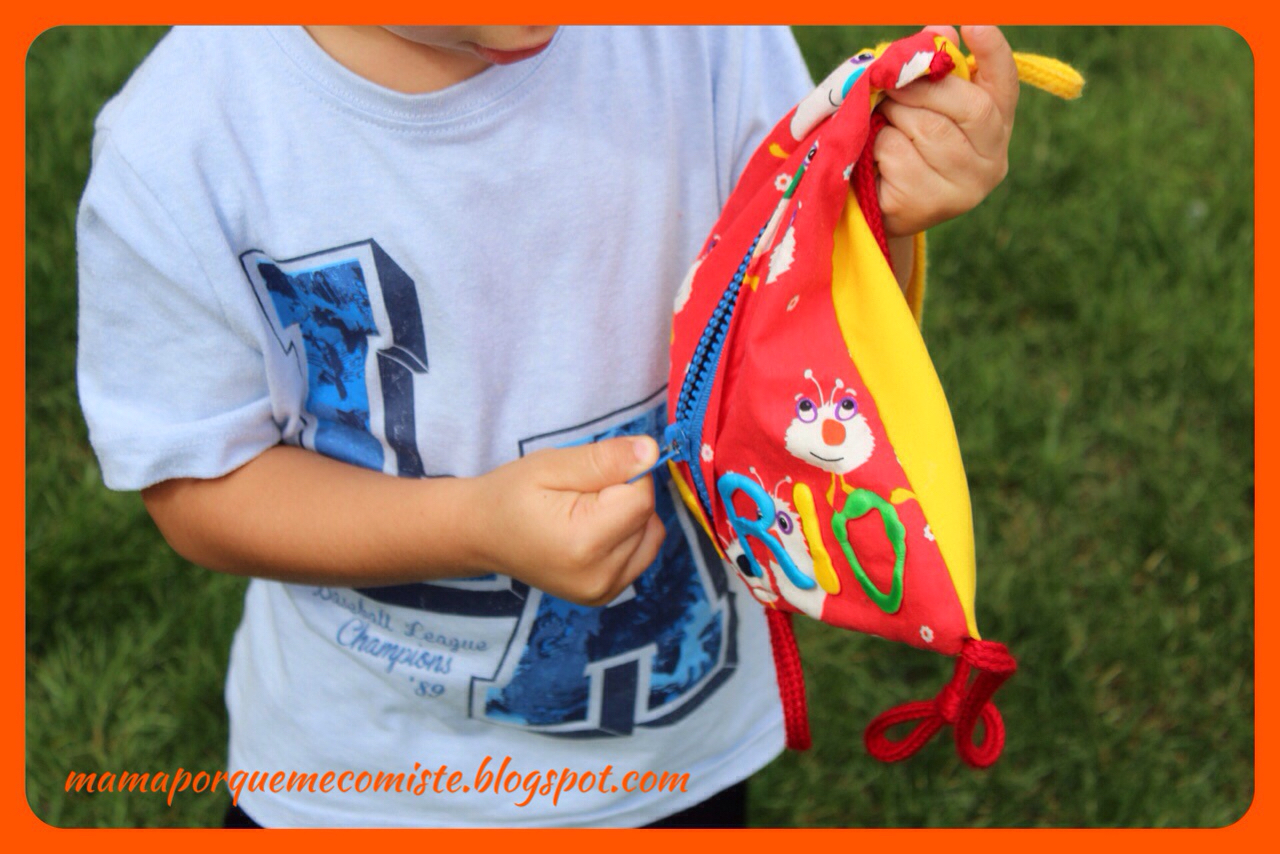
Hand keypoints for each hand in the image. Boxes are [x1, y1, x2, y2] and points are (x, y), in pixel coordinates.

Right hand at [468, 436, 665, 605]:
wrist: (481, 535)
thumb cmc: (511, 495)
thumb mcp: (552, 464)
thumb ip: (605, 459)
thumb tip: (651, 451)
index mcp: (583, 543)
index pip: (642, 498)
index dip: (625, 474)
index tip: (590, 475)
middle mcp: (599, 576)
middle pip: (647, 517)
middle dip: (625, 495)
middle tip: (580, 495)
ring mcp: (603, 591)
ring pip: (650, 535)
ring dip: (629, 516)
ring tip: (586, 512)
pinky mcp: (605, 595)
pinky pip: (642, 553)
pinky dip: (628, 535)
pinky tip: (595, 529)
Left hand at [874, 25, 1019, 237]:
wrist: (882, 206)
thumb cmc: (904, 143)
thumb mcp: (919, 103)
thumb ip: (931, 69)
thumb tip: (940, 29)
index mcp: (997, 126)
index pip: (1005, 84)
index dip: (993, 53)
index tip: (975, 24)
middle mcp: (993, 160)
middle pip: (971, 107)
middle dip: (923, 88)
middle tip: (891, 82)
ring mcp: (966, 188)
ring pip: (930, 129)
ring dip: (896, 115)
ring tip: (885, 120)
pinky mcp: (931, 204)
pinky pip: (899, 154)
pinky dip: (880, 145)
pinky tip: (879, 157)